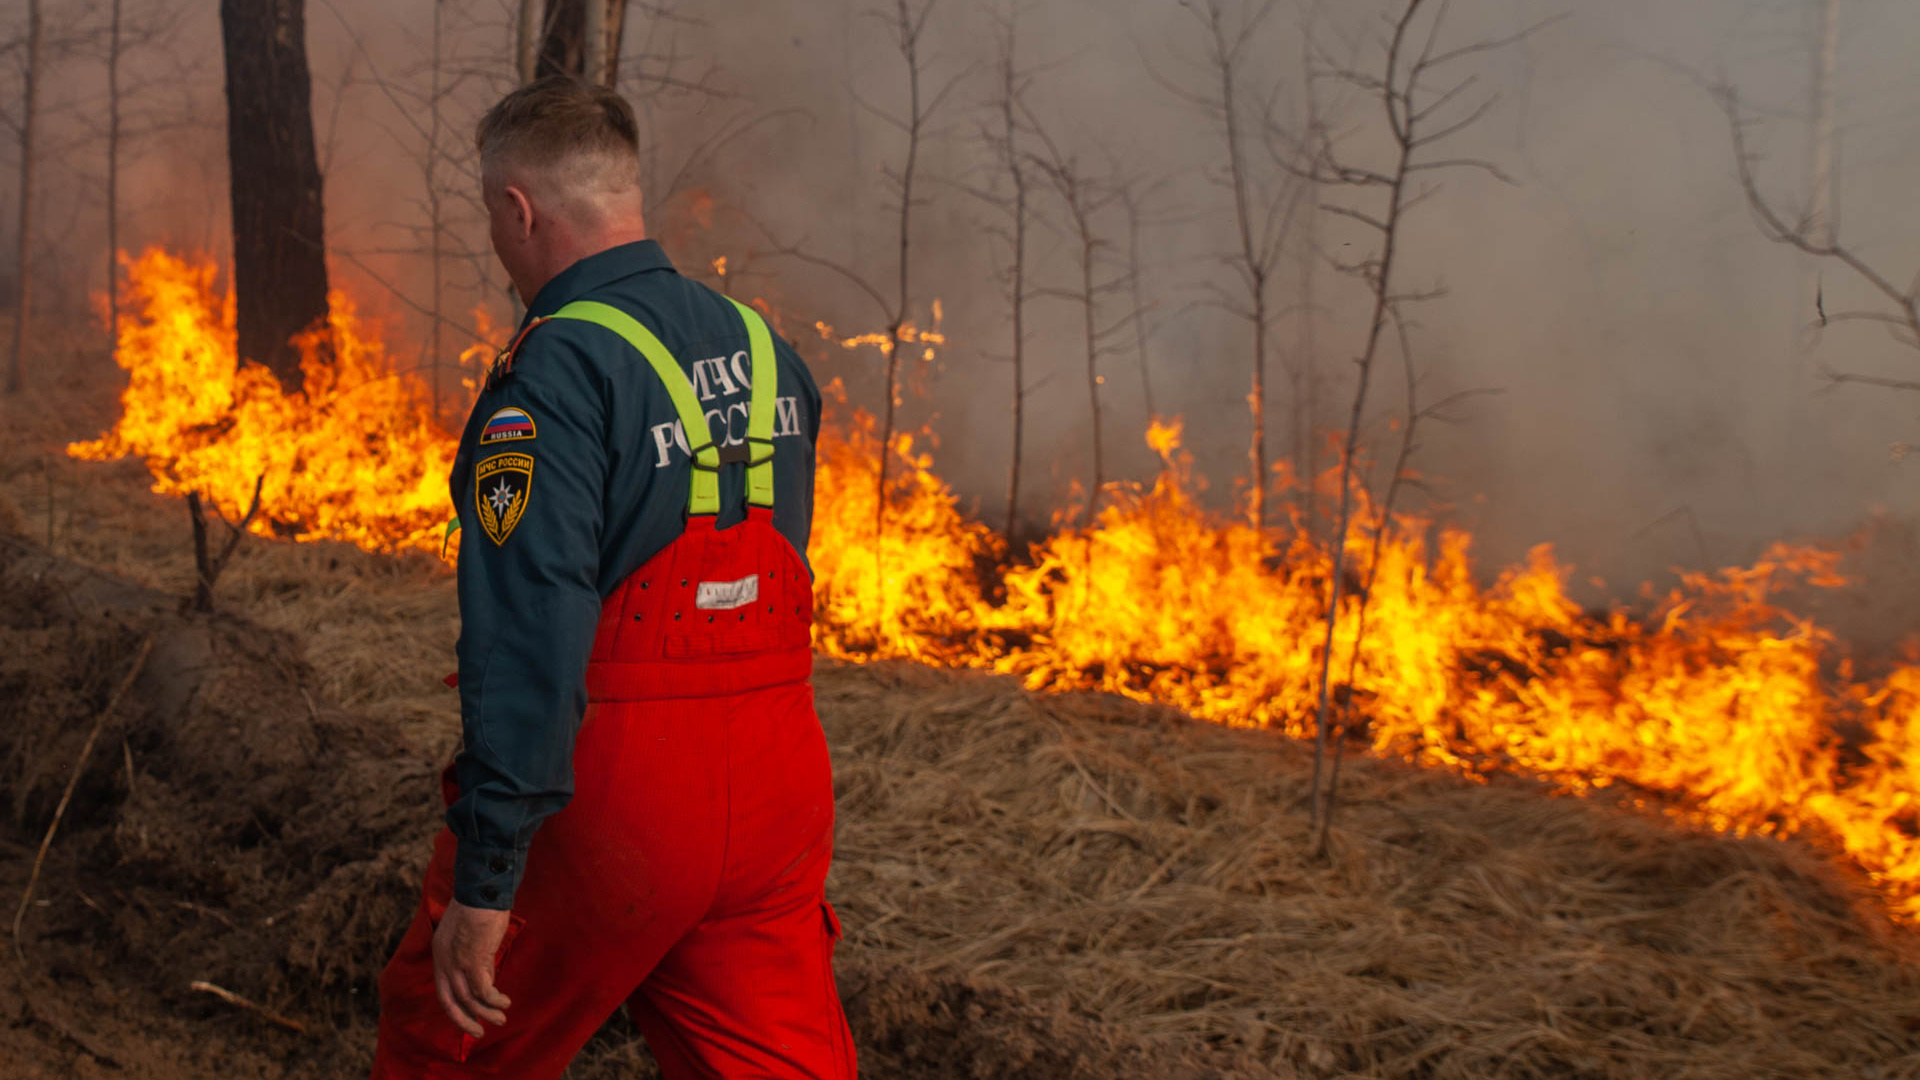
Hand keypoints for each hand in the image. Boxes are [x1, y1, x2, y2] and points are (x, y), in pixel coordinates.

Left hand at [431, 899, 514, 1037]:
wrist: (482, 890)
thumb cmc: (482, 907)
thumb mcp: (474, 937)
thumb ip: (478, 959)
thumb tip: (488, 980)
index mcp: (440, 953)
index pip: (444, 990)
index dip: (456, 1009)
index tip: (470, 1019)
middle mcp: (444, 961)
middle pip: (451, 1001)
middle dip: (465, 1020)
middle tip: (480, 1032)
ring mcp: (456, 962)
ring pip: (469, 999)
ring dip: (486, 1013)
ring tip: (501, 1018)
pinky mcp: (473, 960)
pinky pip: (484, 991)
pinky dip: (494, 1000)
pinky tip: (505, 1002)